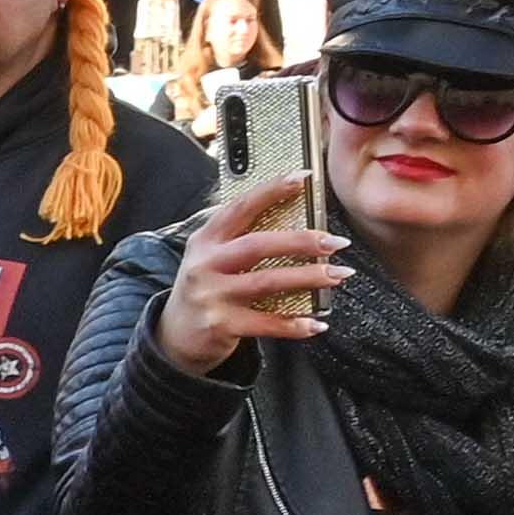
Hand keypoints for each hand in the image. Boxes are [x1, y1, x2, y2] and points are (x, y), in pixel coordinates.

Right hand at [155, 174, 344, 373]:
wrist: (175, 335)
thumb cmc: (207, 288)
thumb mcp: (213, 257)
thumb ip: (242, 238)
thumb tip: (298, 223)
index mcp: (206, 240)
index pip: (241, 207)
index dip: (272, 190)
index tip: (304, 178)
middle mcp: (205, 264)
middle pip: (258, 245)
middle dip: (301, 241)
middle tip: (336, 242)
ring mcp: (211, 295)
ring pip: (267, 282)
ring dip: (308, 278)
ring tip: (338, 275)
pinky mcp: (219, 325)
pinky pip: (265, 323)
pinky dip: (294, 325)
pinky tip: (316, 324)